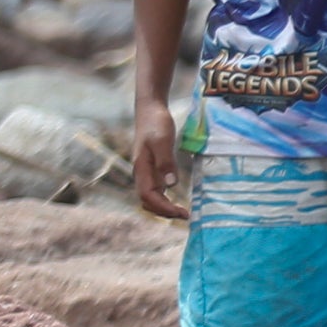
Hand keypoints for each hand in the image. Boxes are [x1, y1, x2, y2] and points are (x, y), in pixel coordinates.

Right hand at [131, 99, 184, 223]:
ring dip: (163, 207)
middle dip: (164, 212)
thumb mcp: (162, 141)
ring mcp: (145, 171)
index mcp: (141, 169)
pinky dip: (164, 198)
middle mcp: (141, 173)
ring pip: (150, 197)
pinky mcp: (152, 167)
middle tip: (186, 216)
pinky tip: (176, 199)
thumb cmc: (156, 124)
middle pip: (148, 201)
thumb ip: (166, 162)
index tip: (181, 213)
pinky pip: (155, 189)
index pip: (148, 197)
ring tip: (182, 212)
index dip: (163, 208)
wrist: (150, 110)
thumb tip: (170, 185)